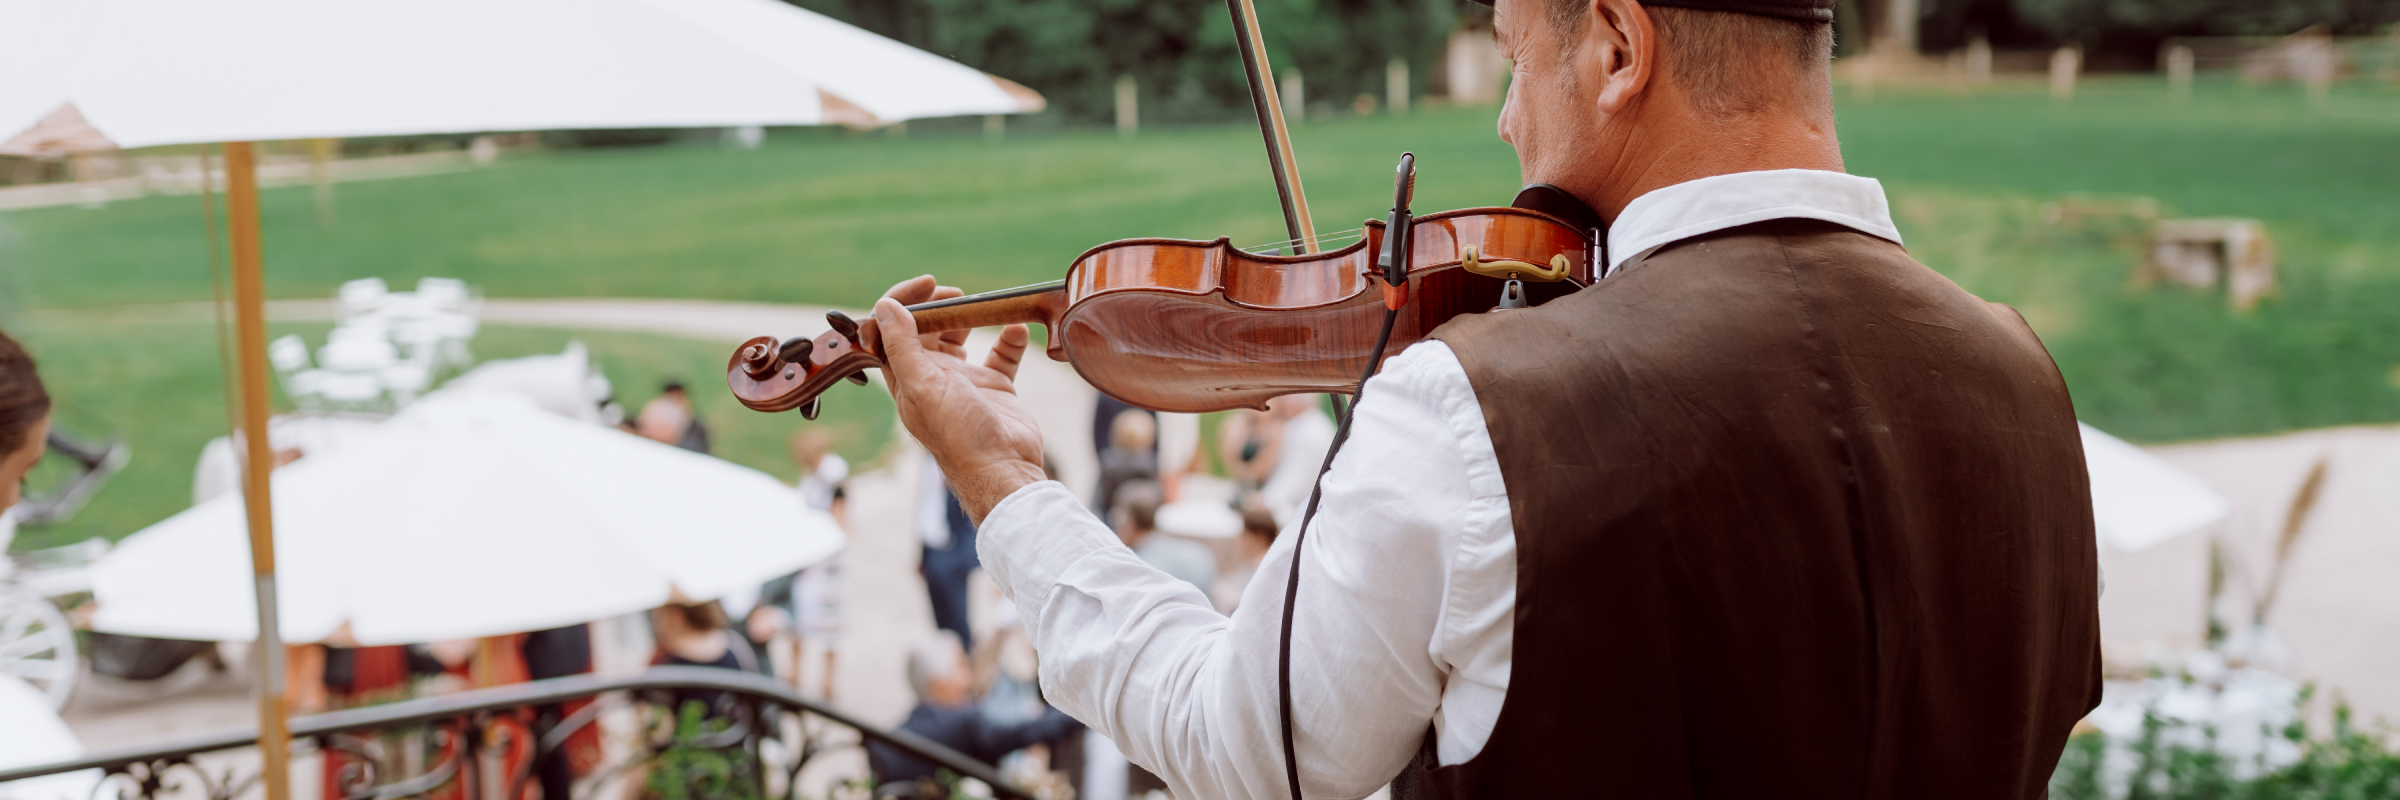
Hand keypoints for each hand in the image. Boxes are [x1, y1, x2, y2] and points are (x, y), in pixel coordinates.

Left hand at [869, 276, 1048, 521]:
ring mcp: (963, 382)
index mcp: (906, 378)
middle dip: (937, 305)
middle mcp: (931, 378)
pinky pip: (1001, 355)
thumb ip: (901, 346)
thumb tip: (884, 306)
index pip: (891, 330)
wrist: (1004, 469)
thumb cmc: (959, 434)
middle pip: (925, 329)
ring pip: (959, 337)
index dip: (903, 302)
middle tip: (955, 293)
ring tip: (981, 305)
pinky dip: (1008, 339)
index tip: (928, 284)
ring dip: (968, 317)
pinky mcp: (994, 387)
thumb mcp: (923, 386)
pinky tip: (1015, 329)